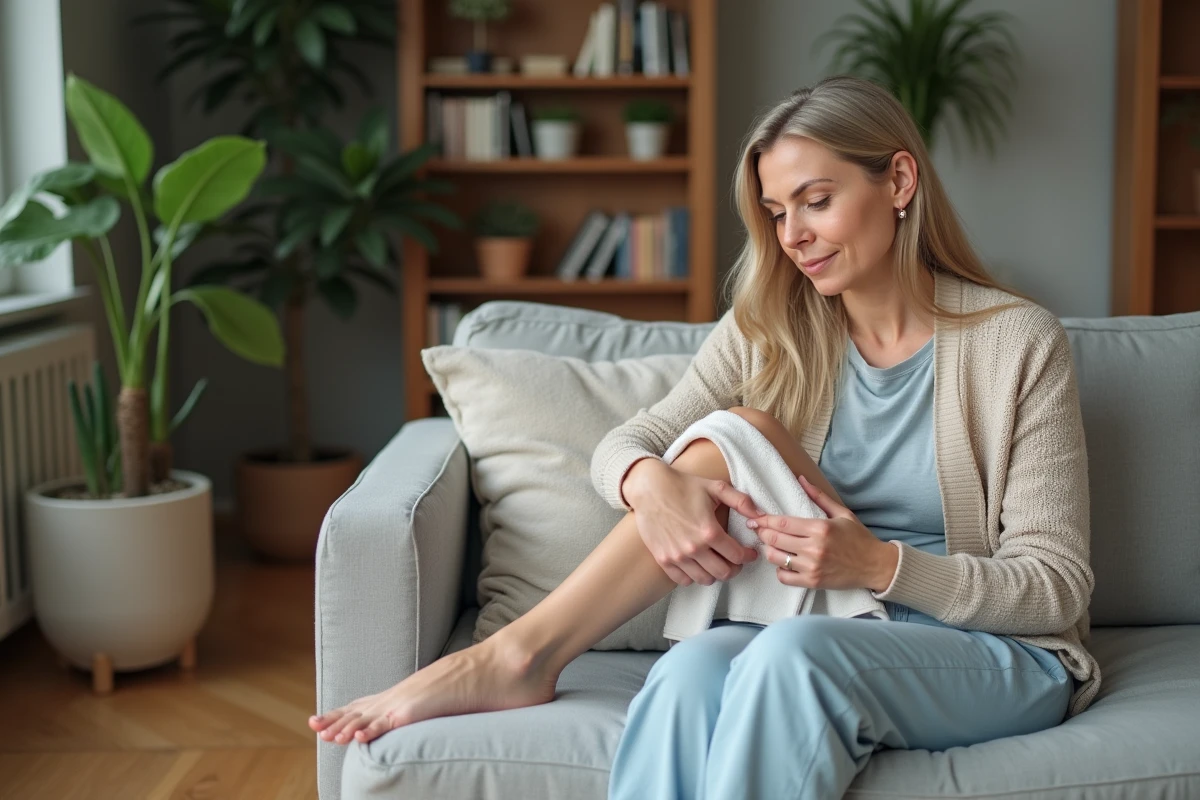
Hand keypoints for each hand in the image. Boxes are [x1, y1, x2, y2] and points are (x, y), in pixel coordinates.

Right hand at [625, 459, 761, 586]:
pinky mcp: (663, 559)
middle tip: (735, 560)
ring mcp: (677, 556)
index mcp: (709, 531)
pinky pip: (684, 580)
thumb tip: (761, 515)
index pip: (737, 556)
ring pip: (705, 580)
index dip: (748, 556)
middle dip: (735, 568)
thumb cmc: (683, 485)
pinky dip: (694, 577)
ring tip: (717, 563)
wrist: (649, 488)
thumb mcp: (716, 488)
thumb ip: (741, 501)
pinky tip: (698, 565)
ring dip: (715, 574)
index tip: (749, 553)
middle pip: (724, 573)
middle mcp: (694, 548)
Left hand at [747, 474, 897, 591]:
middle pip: (774, 539)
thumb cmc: (859, 538)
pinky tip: (784, 563)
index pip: (782, 523)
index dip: (764, 520)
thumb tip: (800, 478)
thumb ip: (819, 496)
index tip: (755, 518)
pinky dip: (780, 570)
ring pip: (776, 558)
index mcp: (820, 528)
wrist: (875, 566)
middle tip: (758, 530)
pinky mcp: (813, 582)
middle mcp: (814, 548)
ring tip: (771, 545)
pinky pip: (785, 577)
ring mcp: (812, 567)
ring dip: (769, 550)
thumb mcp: (842, 513)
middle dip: (762, 533)